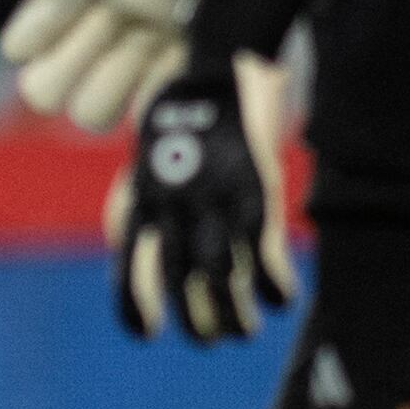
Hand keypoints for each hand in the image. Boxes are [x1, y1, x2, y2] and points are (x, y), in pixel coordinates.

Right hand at [0, 0, 211, 128]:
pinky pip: (141, 118)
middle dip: (72, 60)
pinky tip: (172, 53)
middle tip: (115, 17)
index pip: (22, 43)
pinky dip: (149, 93)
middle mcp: (101, 34)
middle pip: (43, 91)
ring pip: (88, 113)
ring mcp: (137, 63)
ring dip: (113, 77)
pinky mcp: (174, 84)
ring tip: (149, 36)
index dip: (40, 26)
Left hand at [108, 53, 296, 344]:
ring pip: (221, 280)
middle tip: (211, 338)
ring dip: (237, 318)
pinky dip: (276, 288)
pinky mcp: (253, 191)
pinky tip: (282, 299)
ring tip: (248, 331)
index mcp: (139, 205)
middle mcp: (170, 207)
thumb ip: (135, 209)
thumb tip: (127, 252)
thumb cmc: (179, 124)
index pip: (126, 273)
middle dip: (196, 324)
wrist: (213, 70)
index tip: (148, 334)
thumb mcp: (143, 166)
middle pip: (178, 284)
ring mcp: (212, 199)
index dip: (134, 311)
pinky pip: (265, 256)